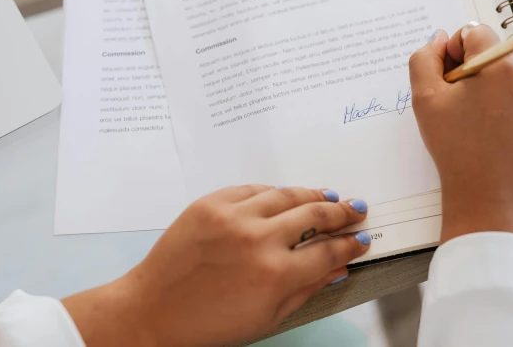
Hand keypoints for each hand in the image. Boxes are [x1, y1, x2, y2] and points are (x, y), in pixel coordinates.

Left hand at [63, 186, 370, 346]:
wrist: (152, 311)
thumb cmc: (206, 324)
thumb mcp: (267, 317)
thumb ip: (307, 289)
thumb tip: (338, 268)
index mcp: (276, 275)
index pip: (329, 251)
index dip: (350, 244)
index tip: (361, 239)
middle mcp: (258, 240)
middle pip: (314, 214)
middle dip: (340, 213)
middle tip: (354, 210)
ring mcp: (233, 217)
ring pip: (286, 194)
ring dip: (312, 194)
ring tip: (328, 197)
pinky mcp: (210, 203)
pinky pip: (252, 188)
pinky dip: (272, 192)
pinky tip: (285, 195)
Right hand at [409, 23, 512, 242]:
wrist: (489, 195)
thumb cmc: (455, 147)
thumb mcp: (424, 99)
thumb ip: (424, 58)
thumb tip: (441, 39)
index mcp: (498, 64)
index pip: (473, 32)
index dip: (454, 54)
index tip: (449, 83)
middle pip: (492, 52)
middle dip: (474, 71)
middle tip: (460, 106)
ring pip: (509, 72)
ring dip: (492, 86)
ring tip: (479, 121)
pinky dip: (510, 102)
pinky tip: (497, 128)